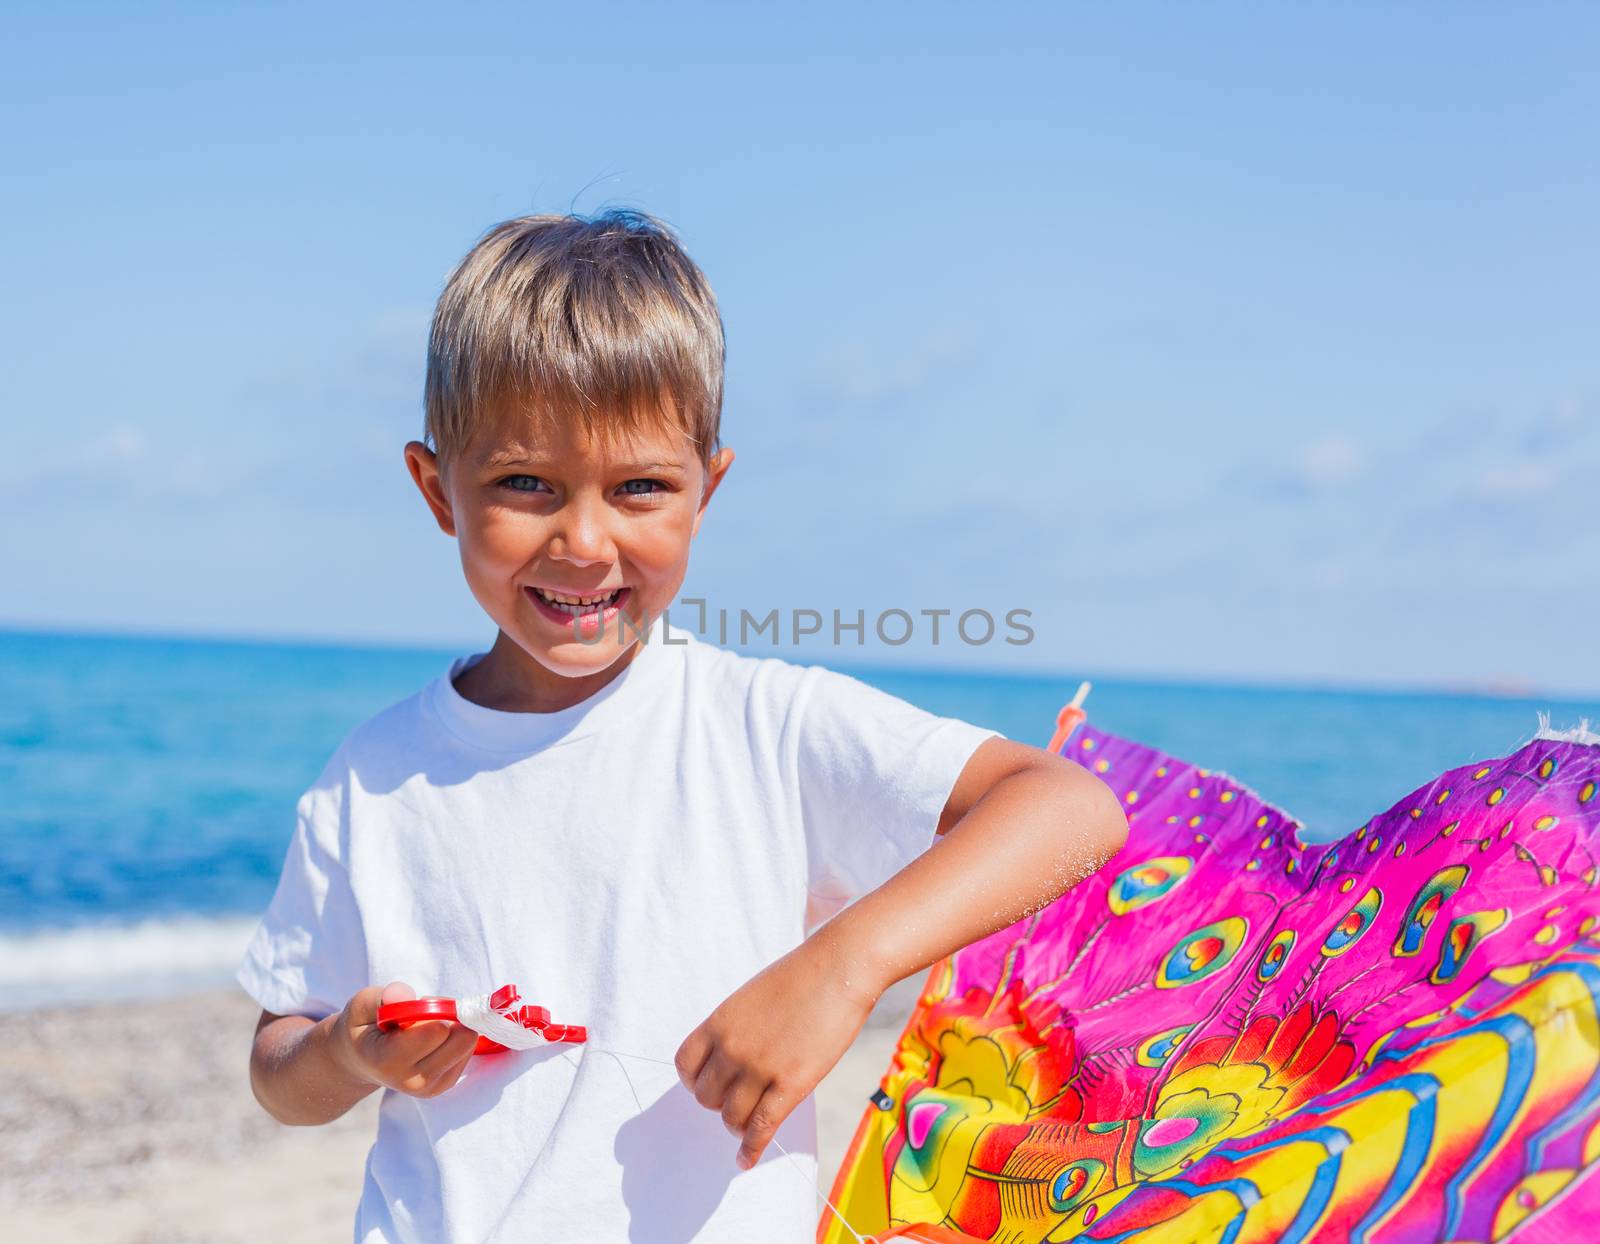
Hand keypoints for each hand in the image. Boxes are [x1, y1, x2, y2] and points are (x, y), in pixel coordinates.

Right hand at [332, 981, 479, 1097]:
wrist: (361, 1060)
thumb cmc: (364, 1027)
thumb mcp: (363, 1005)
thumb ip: (382, 998)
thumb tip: (404, 996)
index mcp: (387, 1061)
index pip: (435, 1031)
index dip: (432, 1008)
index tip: (416, 1004)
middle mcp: (411, 1081)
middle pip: (460, 1038)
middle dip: (449, 1016)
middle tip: (425, 1013)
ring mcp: (430, 1087)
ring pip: (467, 1044)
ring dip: (454, 1026)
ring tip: (426, 1026)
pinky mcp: (444, 1085)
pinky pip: (468, 1051)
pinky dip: (455, 1038)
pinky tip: (433, 1039)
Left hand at [675, 939, 879, 1168]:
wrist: (840, 967)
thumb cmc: (803, 976)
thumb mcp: (753, 995)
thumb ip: (737, 1027)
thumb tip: (733, 1057)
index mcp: (720, 1021)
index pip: (685, 1065)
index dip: (695, 1080)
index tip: (708, 1084)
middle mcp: (732, 1046)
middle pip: (707, 1096)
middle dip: (719, 1103)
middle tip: (736, 1101)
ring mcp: (760, 1067)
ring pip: (732, 1117)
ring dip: (737, 1125)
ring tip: (746, 1126)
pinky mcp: (791, 1084)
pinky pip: (761, 1128)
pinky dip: (750, 1149)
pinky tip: (745, 1160)